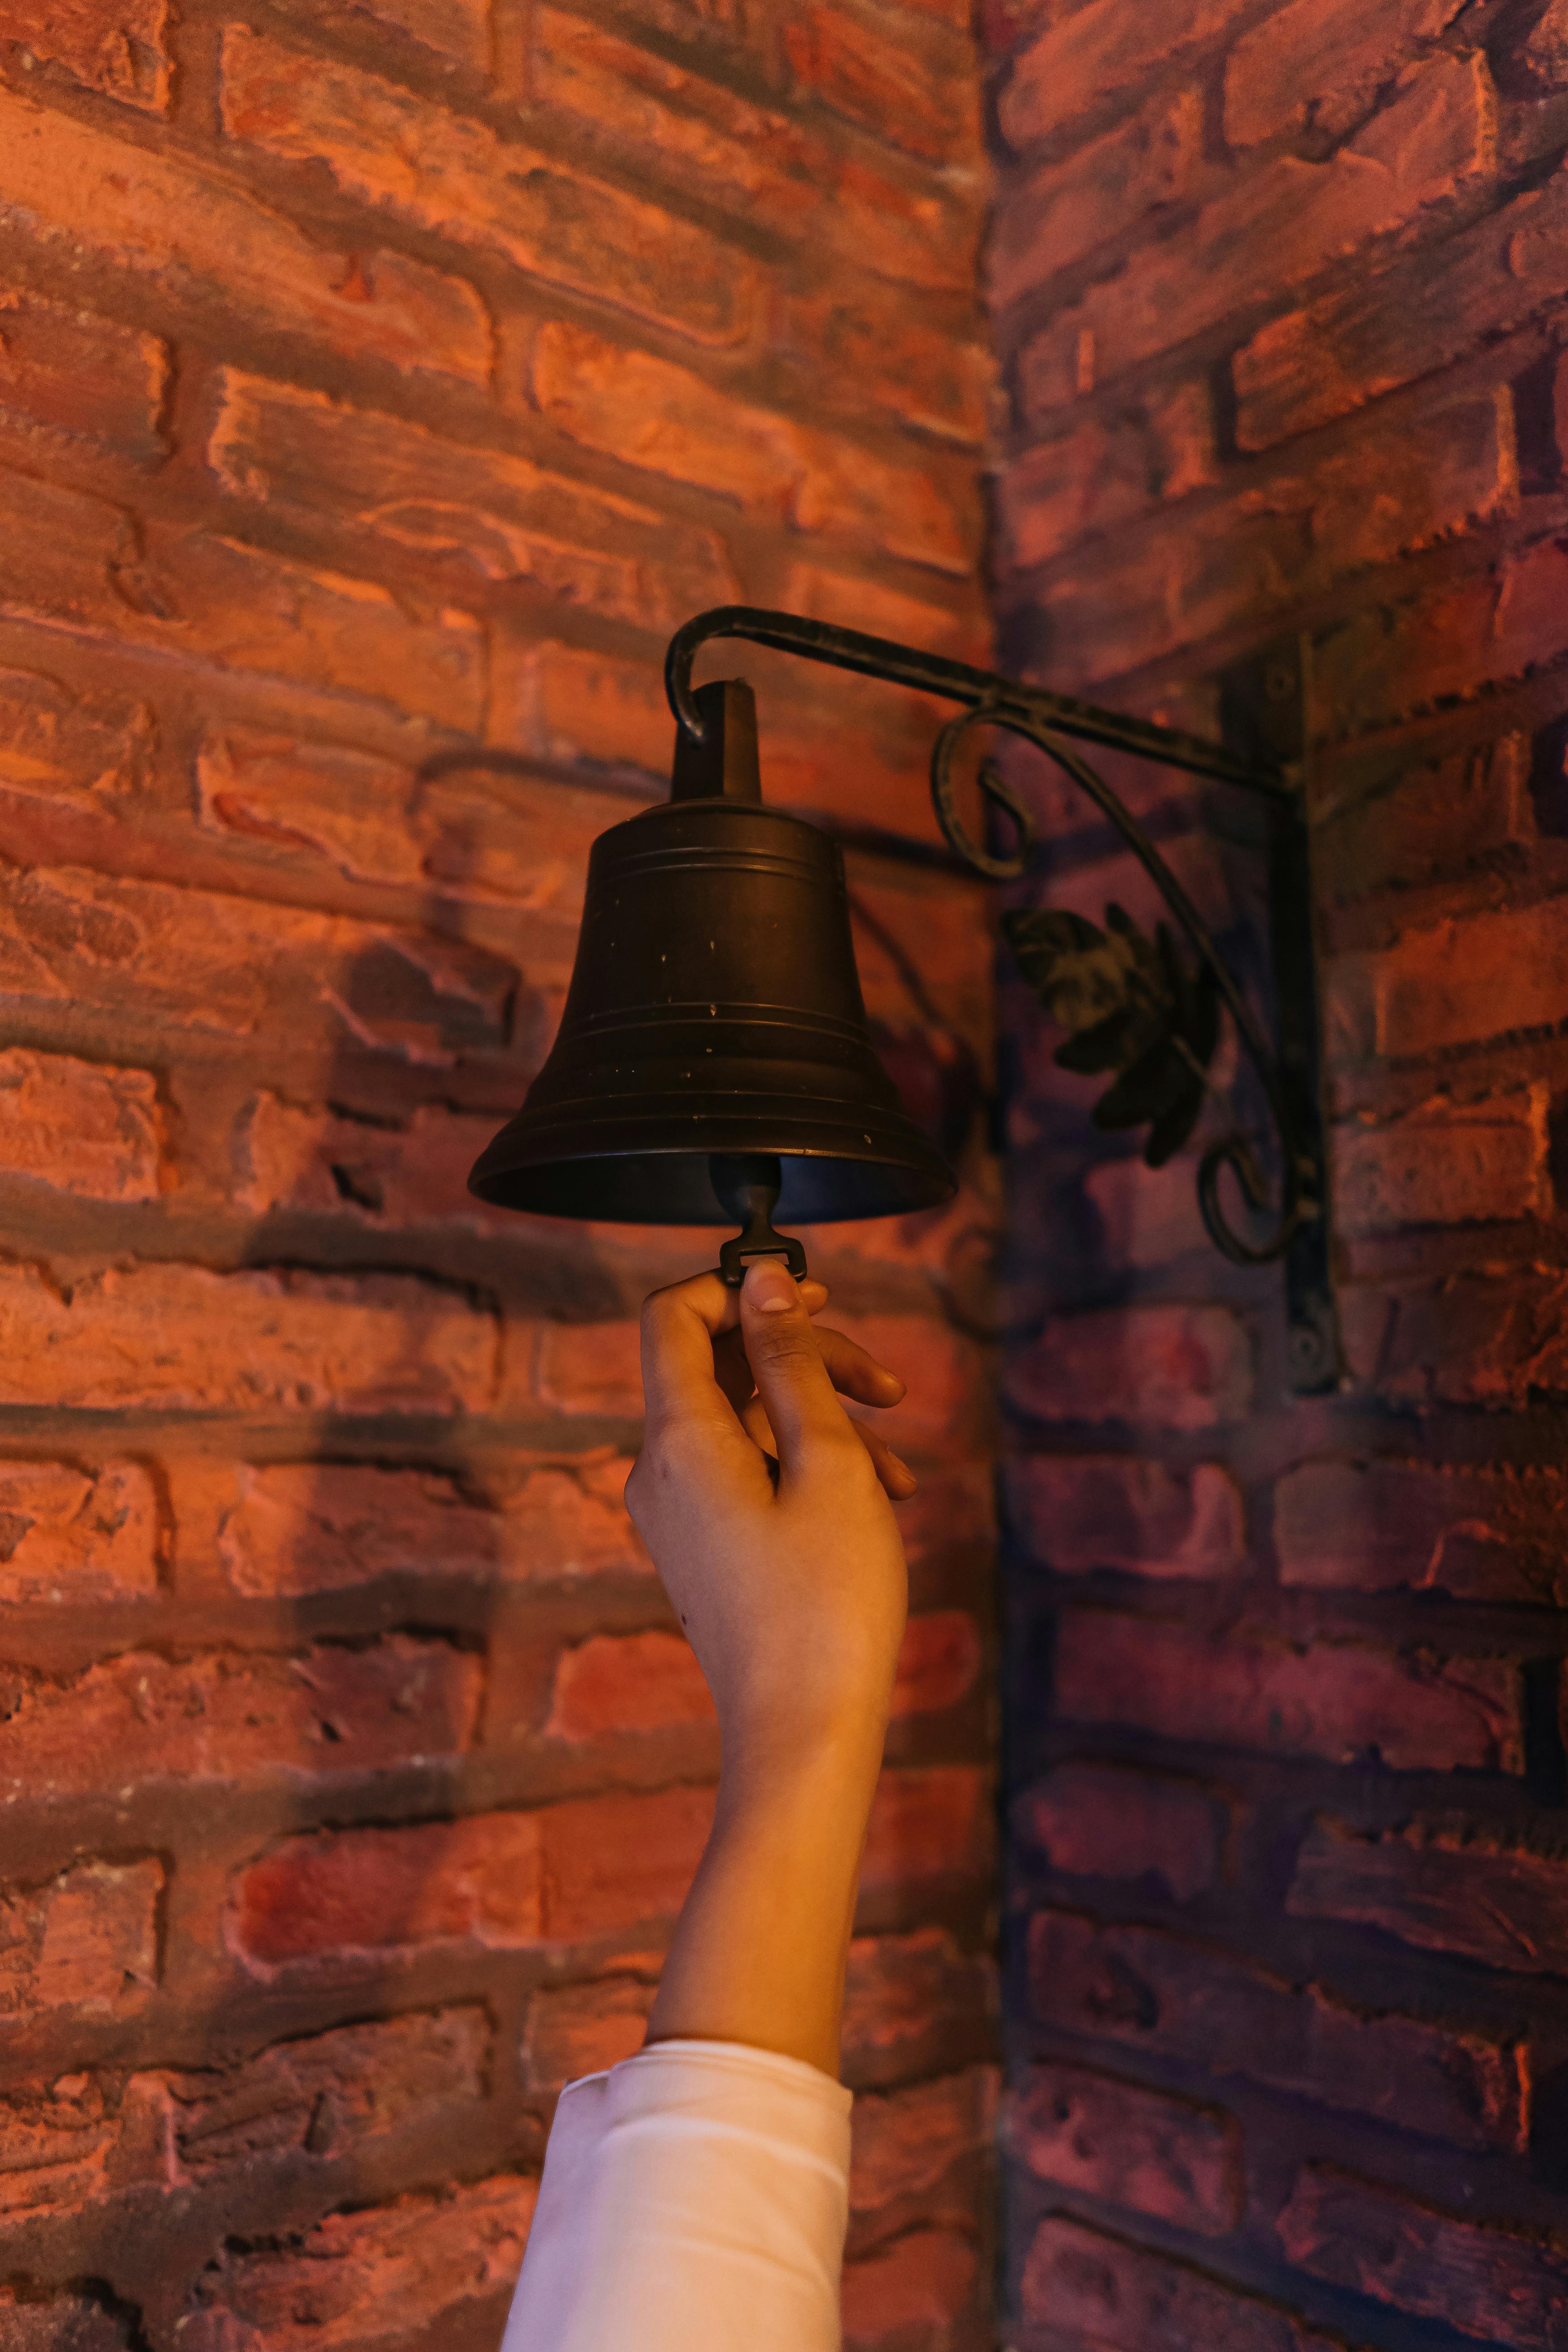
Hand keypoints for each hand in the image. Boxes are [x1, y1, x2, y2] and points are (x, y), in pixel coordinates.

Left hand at [625, 1259, 912, 1776]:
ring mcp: (676, 1512)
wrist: (804, 1732)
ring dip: (823, 1421)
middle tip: (887, 1384)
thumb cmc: (826, 1602)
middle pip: (718, 1365)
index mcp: (679, 1439)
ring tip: (897, 1468)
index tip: (815, 1295)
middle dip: (806, 1358)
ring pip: (745, 1423)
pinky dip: (805, 1467)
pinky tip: (874, 1499)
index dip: (741, 1288)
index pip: (673, 1316)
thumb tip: (763, 1280)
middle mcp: (659, 1470)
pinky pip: (745, 1473)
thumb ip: (791, 1363)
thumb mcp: (829, 1461)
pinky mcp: (700, 1546)